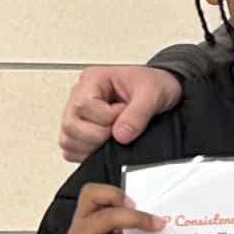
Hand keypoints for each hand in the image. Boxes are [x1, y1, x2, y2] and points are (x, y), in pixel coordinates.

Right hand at [60, 66, 181, 161]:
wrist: (165, 90)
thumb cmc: (156, 84)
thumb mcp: (153, 93)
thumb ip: (138, 113)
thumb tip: (120, 135)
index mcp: (92, 80)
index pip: (82, 107)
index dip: (106, 117)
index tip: (125, 113)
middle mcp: (80, 97)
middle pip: (70, 126)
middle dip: (98, 134)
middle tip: (121, 128)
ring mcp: (78, 115)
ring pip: (68, 141)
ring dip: (93, 145)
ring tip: (117, 133)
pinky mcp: (82, 132)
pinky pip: (73, 151)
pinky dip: (89, 153)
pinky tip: (109, 144)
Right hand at [67, 183, 168, 233]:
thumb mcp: (107, 229)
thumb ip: (124, 219)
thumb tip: (159, 219)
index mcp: (85, 215)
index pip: (90, 194)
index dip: (113, 194)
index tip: (134, 202)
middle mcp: (81, 232)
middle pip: (108, 218)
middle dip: (138, 219)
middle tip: (161, 224)